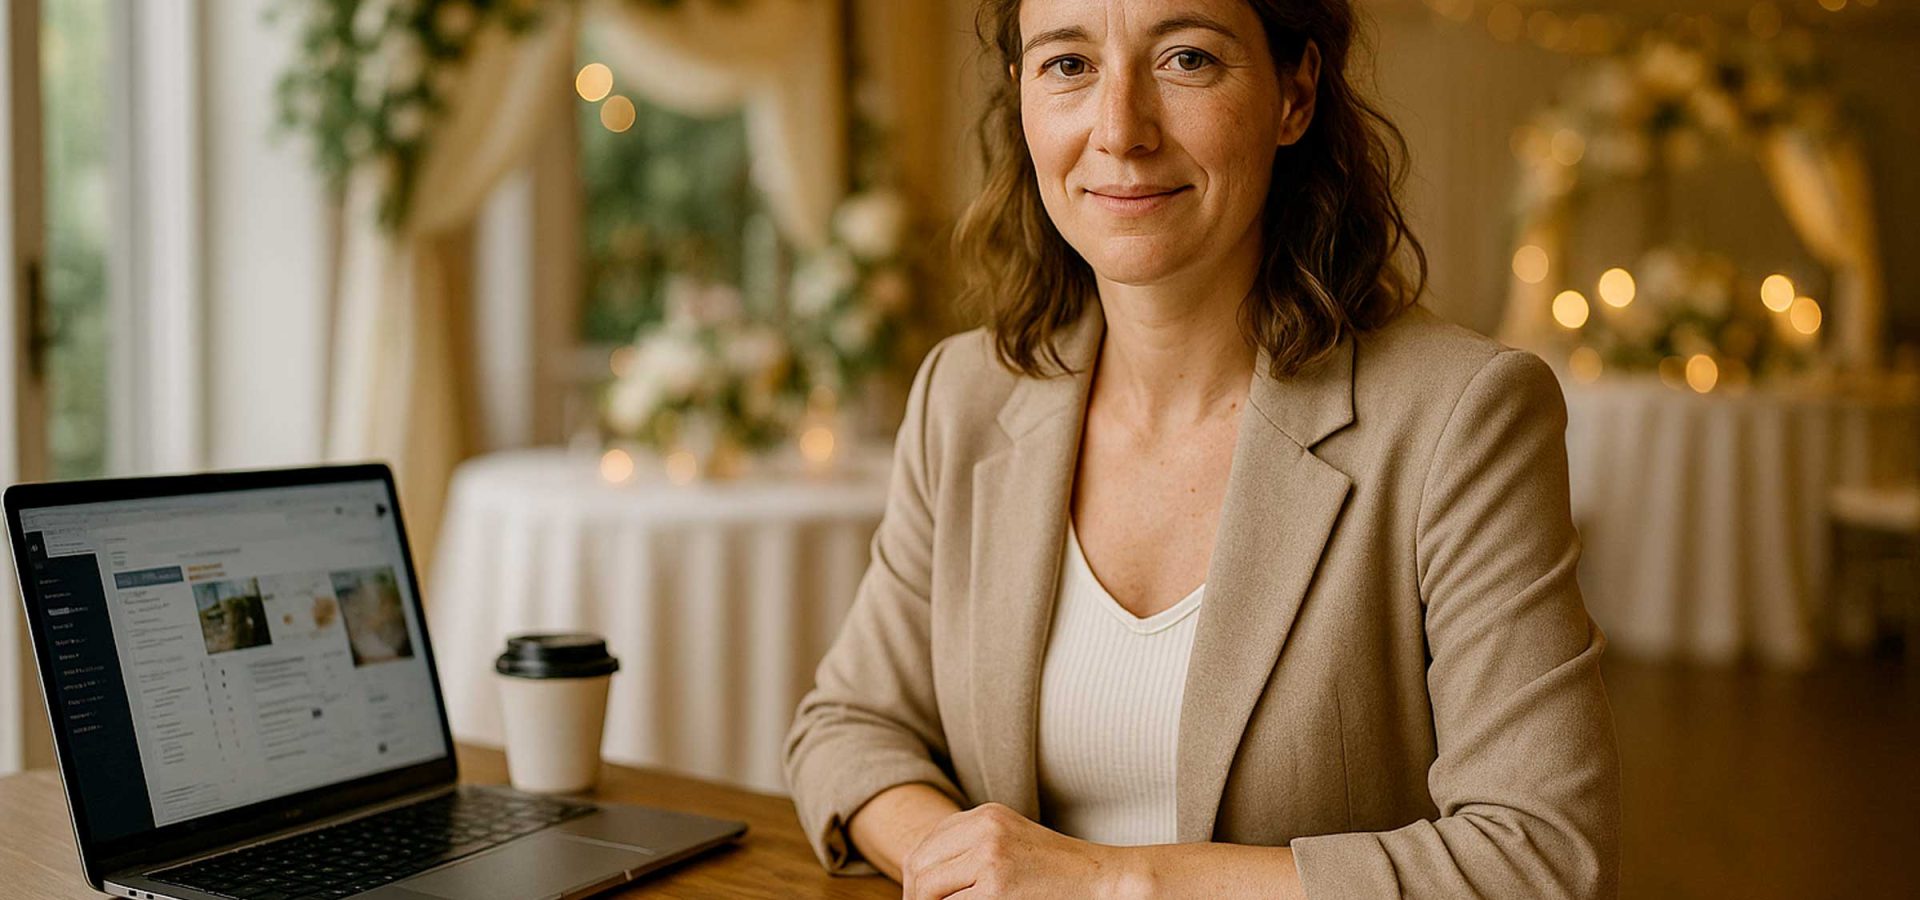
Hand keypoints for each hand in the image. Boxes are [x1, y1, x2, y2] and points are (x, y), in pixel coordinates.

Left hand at [899, 803, 1143, 898]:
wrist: (1104, 879)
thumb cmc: (1060, 873)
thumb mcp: (1012, 845)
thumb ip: (973, 851)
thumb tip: (925, 881)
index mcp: (985, 814)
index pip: (926, 844)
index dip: (916, 878)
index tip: (922, 899)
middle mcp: (983, 826)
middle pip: (919, 863)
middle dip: (915, 895)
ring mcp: (988, 853)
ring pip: (926, 886)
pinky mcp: (995, 883)